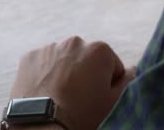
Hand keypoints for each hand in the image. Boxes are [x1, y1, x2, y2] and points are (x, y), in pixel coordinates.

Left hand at [9, 36, 135, 129]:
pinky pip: (43, 62)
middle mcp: (75, 42)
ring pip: (65, 59)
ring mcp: (50, 48)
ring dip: (66, 72)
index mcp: (100, 50)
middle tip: (80, 97)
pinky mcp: (30, 57)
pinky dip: (46, 73)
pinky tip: (46, 91)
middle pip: (87, 59)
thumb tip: (133, 69)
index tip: (99, 97)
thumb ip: (129, 81)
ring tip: (61, 96)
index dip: (109, 83)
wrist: (41, 124)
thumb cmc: (82, 114)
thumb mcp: (114, 102)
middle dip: (87, 73)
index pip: (112, 65)